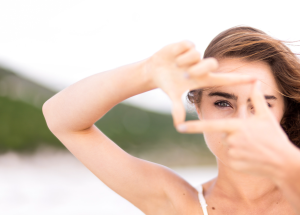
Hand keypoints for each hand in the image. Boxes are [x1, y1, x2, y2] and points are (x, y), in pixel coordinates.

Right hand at [144, 41, 254, 124]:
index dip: (239, 80)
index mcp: (203, 79)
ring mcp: (195, 56)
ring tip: (176, 65)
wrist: (155, 70)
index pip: (224, 79)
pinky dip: (179, 52)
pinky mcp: (186, 45)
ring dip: (184, 61)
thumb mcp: (173, 96)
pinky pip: (188, 45)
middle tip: (186, 74)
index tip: (255, 80)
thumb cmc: (168, 84)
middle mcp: (202, 66)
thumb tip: (178, 125)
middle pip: (211, 63)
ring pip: (196, 54)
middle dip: (198, 68)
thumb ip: (177, 109)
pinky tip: (174, 56)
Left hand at [176, 81, 296, 181]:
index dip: (194, 127)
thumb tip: (255, 83)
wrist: (283, 162)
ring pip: (227, 146)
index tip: (179, 127)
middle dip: (234, 135)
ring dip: (237, 145)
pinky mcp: (233, 164)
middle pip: (223, 135)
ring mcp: (232, 153)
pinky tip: (251, 156)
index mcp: (236, 127)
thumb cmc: (274, 137)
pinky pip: (231, 157)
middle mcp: (231, 140)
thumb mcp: (266, 117)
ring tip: (253, 147)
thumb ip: (257, 99)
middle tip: (251, 138)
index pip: (211, 126)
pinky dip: (239, 156)